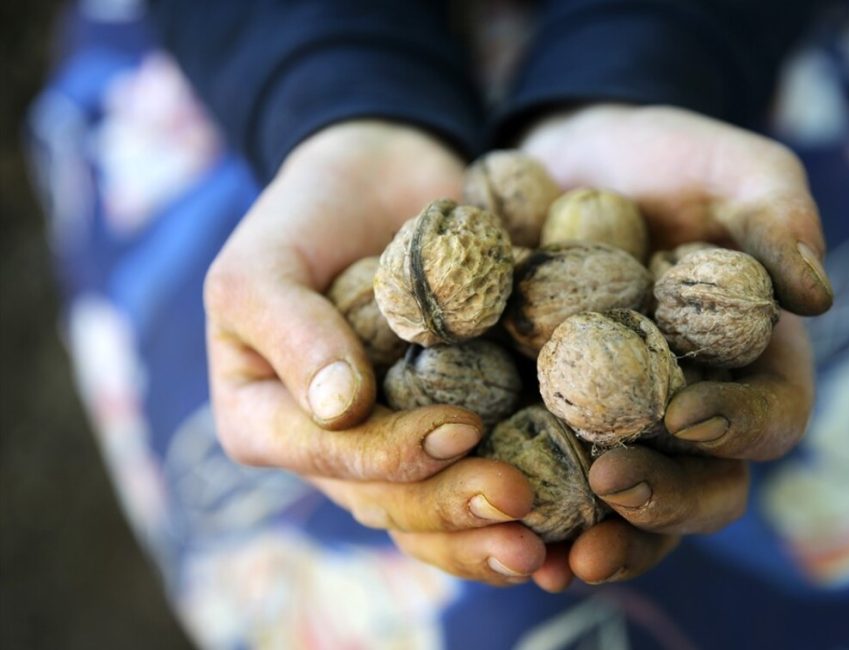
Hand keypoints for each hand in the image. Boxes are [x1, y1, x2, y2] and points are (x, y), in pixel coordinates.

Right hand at [204, 121, 543, 584]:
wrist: (380, 181)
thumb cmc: (306, 216)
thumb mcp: (265, 261)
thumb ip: (289, 328)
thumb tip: (339, 409)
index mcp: (270, 425)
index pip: (329, 458)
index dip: (392, 456)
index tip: (459, 430)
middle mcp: (334, 454)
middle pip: (393, 504)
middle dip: (457, 509)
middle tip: (520, 502)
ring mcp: (396, 449)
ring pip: (440, 513)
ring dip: (491, 533)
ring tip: (548, 548)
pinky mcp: (456, 429)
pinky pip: (484, 476)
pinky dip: (528, 502)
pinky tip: (571, 529)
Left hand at [520, 105, 830, 590]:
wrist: (572, 156)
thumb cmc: (671, 159)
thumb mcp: (733, 168)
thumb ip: (779, 217)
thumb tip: (817, 296)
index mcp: (755, 367)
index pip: (771, 417)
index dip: (738, 426)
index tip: (686, 414)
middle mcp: (694, 415)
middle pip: (701, 487)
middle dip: (662, 501)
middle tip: (612, 488)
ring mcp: (624, 429)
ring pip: (624, 511)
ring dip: (594, 539)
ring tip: (552, 555)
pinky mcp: (553, 425)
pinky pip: (546, 481)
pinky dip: (525, 508)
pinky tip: (485, 522)